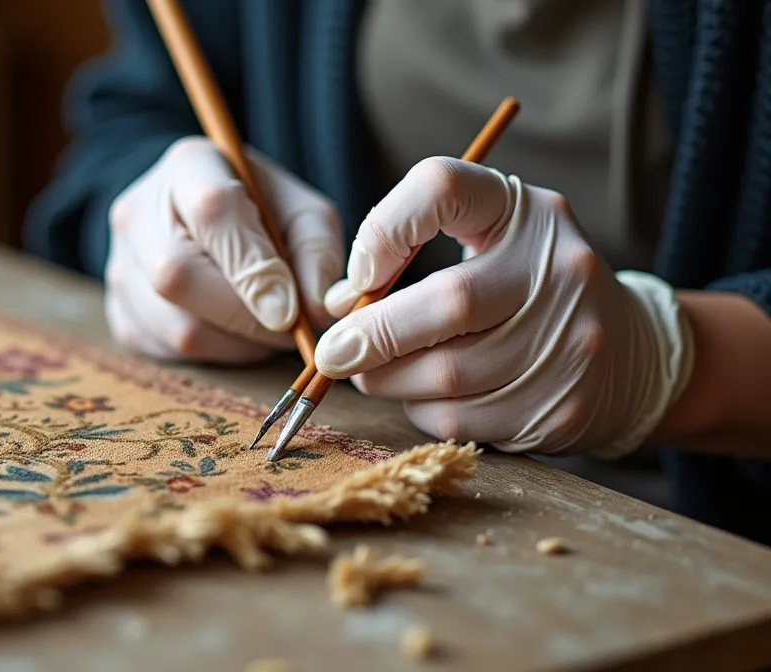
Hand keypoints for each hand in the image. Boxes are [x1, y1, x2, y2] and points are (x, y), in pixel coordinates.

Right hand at [104, 137, 343, 362]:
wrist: (194, 217)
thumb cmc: (256, 210)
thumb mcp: (299, 209)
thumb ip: (316, 251)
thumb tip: (316, 310)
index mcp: (189, 167)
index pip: (214, 212)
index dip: (254, 267)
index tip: (289, 310)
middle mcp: (137, 213)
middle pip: (178, 276)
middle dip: (246, 317)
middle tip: (289, 329)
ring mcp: (118, 265)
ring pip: (175, 326)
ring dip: (236, 344)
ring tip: (265, 328)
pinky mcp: (118, 312)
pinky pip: (167, 351)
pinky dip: (214, 354)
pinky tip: (233, 333)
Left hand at [317, 157, 693, 457]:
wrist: (629, 353)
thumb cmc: (524, 288)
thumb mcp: (485, 240)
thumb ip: (408, 255)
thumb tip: (337, 306)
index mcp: (530, 211)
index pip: (442, 187)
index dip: (384, 229)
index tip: (359, 275)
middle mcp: (562, 267)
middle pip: (447, 302)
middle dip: (374, 334)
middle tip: (334, 353)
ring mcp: (572, 341)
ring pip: (448, 374)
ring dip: (391, 381)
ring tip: (375, 374)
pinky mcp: (565, 406)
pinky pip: (463, 419)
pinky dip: (424, 411)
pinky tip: (425, 397)